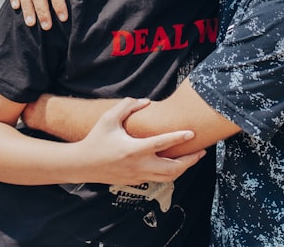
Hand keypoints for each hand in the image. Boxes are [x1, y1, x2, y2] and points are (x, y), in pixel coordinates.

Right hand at [74, 98, 204, 184]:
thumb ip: (127, 107)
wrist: (82, 164)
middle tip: (202, 151)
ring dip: (183, 168)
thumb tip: (146, 102)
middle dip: (190, 161)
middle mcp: (138, 165)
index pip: (161, 144)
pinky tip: (177, 163)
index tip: (192, 133)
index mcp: (133, 149)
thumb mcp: (108, 119)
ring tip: (193, 158)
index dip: (178, 138)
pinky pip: (159, 179)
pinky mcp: (136, 182)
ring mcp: (138, 176)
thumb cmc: (96, 139)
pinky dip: (171, 172)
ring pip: (168, 177)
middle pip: (172, 168)